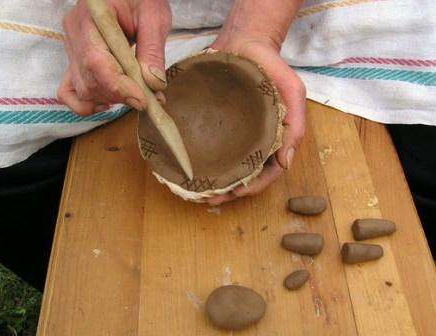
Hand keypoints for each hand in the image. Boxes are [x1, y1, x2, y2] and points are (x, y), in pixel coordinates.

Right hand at [58, 0, 170, 114]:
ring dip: (111, 99)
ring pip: (82, 89)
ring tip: (137, 95)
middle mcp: (75, 32)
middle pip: (89, 79)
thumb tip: (153, 84)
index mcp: (92, 17)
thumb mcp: (154, 17)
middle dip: (120, 95)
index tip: (142, 100)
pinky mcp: (74, 59)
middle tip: (148, 98)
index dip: (118, 86)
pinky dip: (86, 103)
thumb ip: (153, 50)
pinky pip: (68, 90)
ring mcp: (71, 47)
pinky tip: (109, 102)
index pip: (96, 61)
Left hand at [207, 32, 305, 205]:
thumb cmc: (273, 68)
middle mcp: (252, 141)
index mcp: (272, 140)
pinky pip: (208, 145)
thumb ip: (295, 126)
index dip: (251, 187)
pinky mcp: (216, 124)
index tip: (233, 194)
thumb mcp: (293, 92)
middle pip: (242, 175)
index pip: (265, 173)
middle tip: (207, 198)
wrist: (246, 42)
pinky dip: (201, 160)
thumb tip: (285, 163)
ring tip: (195, 191)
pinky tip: (188, 166)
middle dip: (227, 191)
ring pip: (224, 165)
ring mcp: (234, 134)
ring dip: (212, 181)